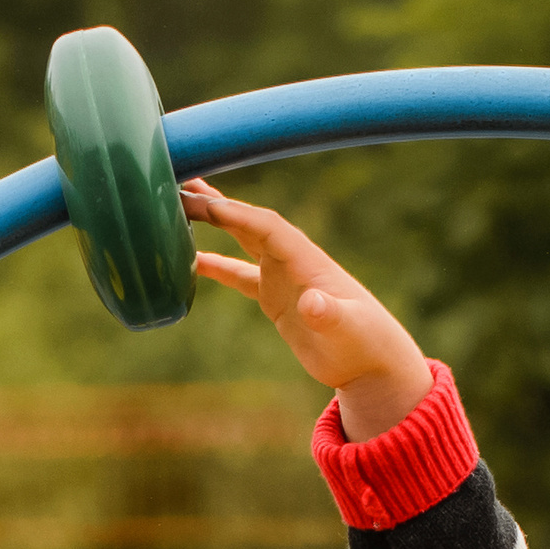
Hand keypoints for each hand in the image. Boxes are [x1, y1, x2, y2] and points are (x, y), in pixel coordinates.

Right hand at [181, 179, 434, 439]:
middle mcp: (292, 260)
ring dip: (214, 221)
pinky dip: (216, 264)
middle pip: (248, 221)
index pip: (265, 227)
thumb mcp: (347, 330)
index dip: (235, 214)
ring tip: (178, 205)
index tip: (202, 204)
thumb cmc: (364, 344)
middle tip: (178, 184)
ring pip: (241, 239)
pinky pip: (239, 273)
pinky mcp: (276, 297)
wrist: (371, 363)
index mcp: (306, 260)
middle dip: (216, 204)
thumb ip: (329, 314)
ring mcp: (283, 276)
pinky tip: (191, 260)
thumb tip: (312, 303)